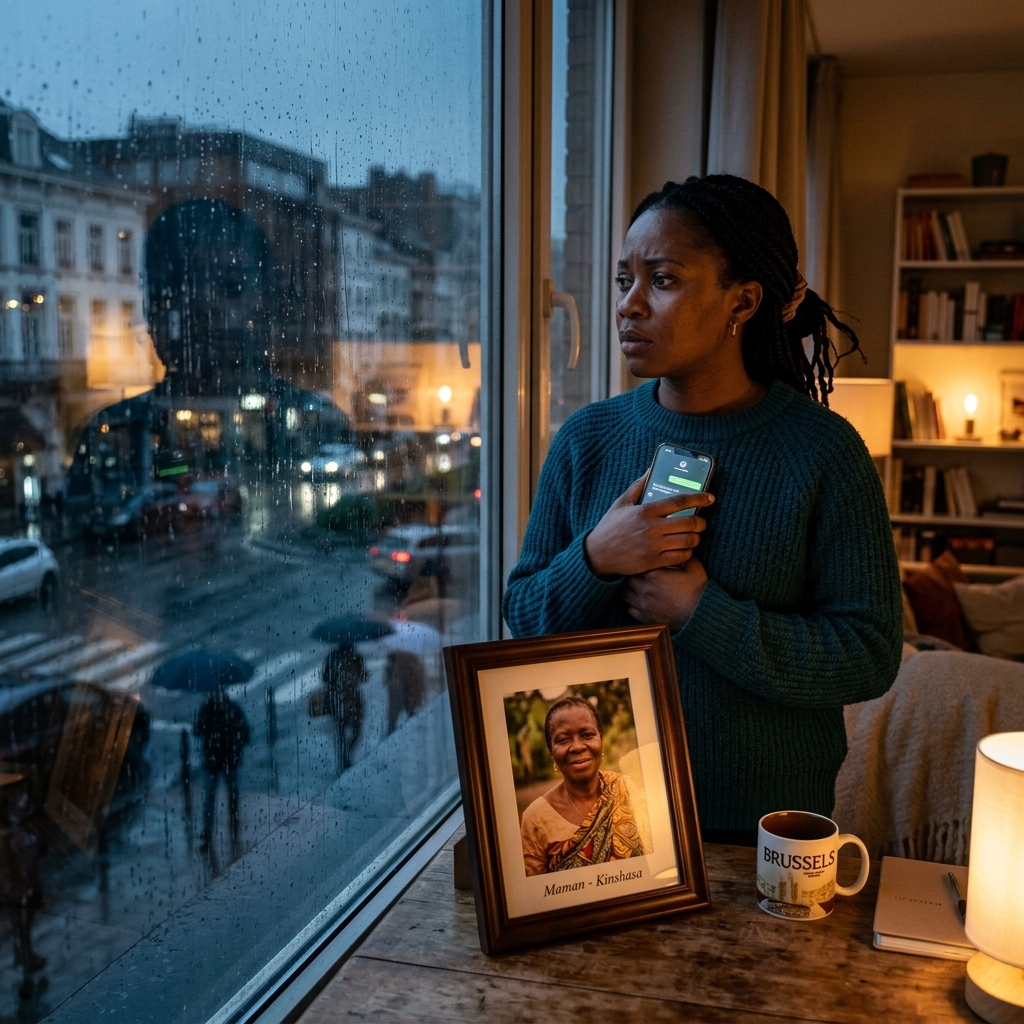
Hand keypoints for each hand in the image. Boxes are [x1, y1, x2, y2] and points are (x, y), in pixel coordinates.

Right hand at [583, 476, 712, 577]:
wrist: (597, 555)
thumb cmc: (610, 527)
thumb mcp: (621, 503)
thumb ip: (639, 485)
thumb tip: (651, 469)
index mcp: (645, 510)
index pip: (679, 501)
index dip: (699, 498)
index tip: (710, 498)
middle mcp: (651, 528)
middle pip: (689, 522)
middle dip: (701, 522)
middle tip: (701, 522)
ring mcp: (653, 546)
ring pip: (688, 541)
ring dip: (696, 538)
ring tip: (693, 535)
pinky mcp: (654, 562)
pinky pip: (681, 557)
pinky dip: (687, 552)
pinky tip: (684, 549)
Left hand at [621, 558, 708, 630]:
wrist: (700, 614)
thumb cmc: (698, 589)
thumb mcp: (693, 567)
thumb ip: (682, 554)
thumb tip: (678, 545)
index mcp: (653, 574)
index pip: (636, 564)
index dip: (638, 563)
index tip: (643, 562)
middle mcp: (644, 589)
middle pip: (626, 578)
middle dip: (631, 575)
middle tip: (639, 573)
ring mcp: (643, 604)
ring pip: (624, 593)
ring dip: (629, 589)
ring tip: (637, 586)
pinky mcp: (645, 618)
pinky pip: (630, 609)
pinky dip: (632, 605)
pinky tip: (641, 601)